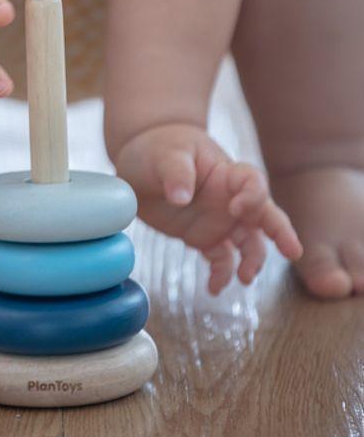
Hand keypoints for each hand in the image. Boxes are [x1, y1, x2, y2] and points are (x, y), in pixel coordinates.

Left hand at [114, 123, 302, 293]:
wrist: (143, 161)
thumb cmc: (160, 147)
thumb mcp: (166, 153)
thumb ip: (176, 172)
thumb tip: (180, 198)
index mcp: (225, 172)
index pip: (253, 182)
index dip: (252, 196)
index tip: (236, 209)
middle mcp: (230, 198)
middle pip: (264, 215)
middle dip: (281, 232)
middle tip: (293, 252)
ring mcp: (220, 220)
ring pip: (248, 243)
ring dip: (252, 261)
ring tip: (244, 278)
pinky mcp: (204, 238)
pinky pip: (221, 259)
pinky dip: (221, 274)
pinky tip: (213, 288)